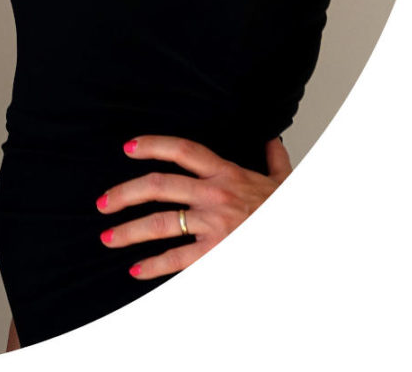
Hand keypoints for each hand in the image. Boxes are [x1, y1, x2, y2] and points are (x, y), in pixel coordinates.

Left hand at [96, 135, 291, 279]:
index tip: (128, 148)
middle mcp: (215, 195)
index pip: (183, 150)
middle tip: (102, 203)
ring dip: (129, 232)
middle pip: (159, 185)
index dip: (153, 144)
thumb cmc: (290, 214)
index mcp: (227, 173)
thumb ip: (275, 160)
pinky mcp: (218, 254)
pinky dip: (154, 267)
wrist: (308, 242)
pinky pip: (178, 260)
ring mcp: (215, 225)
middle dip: (125, 194)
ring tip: (108, 238)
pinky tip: (136, 270)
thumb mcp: (285, 183)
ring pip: (161, 224)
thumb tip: (272, 141)